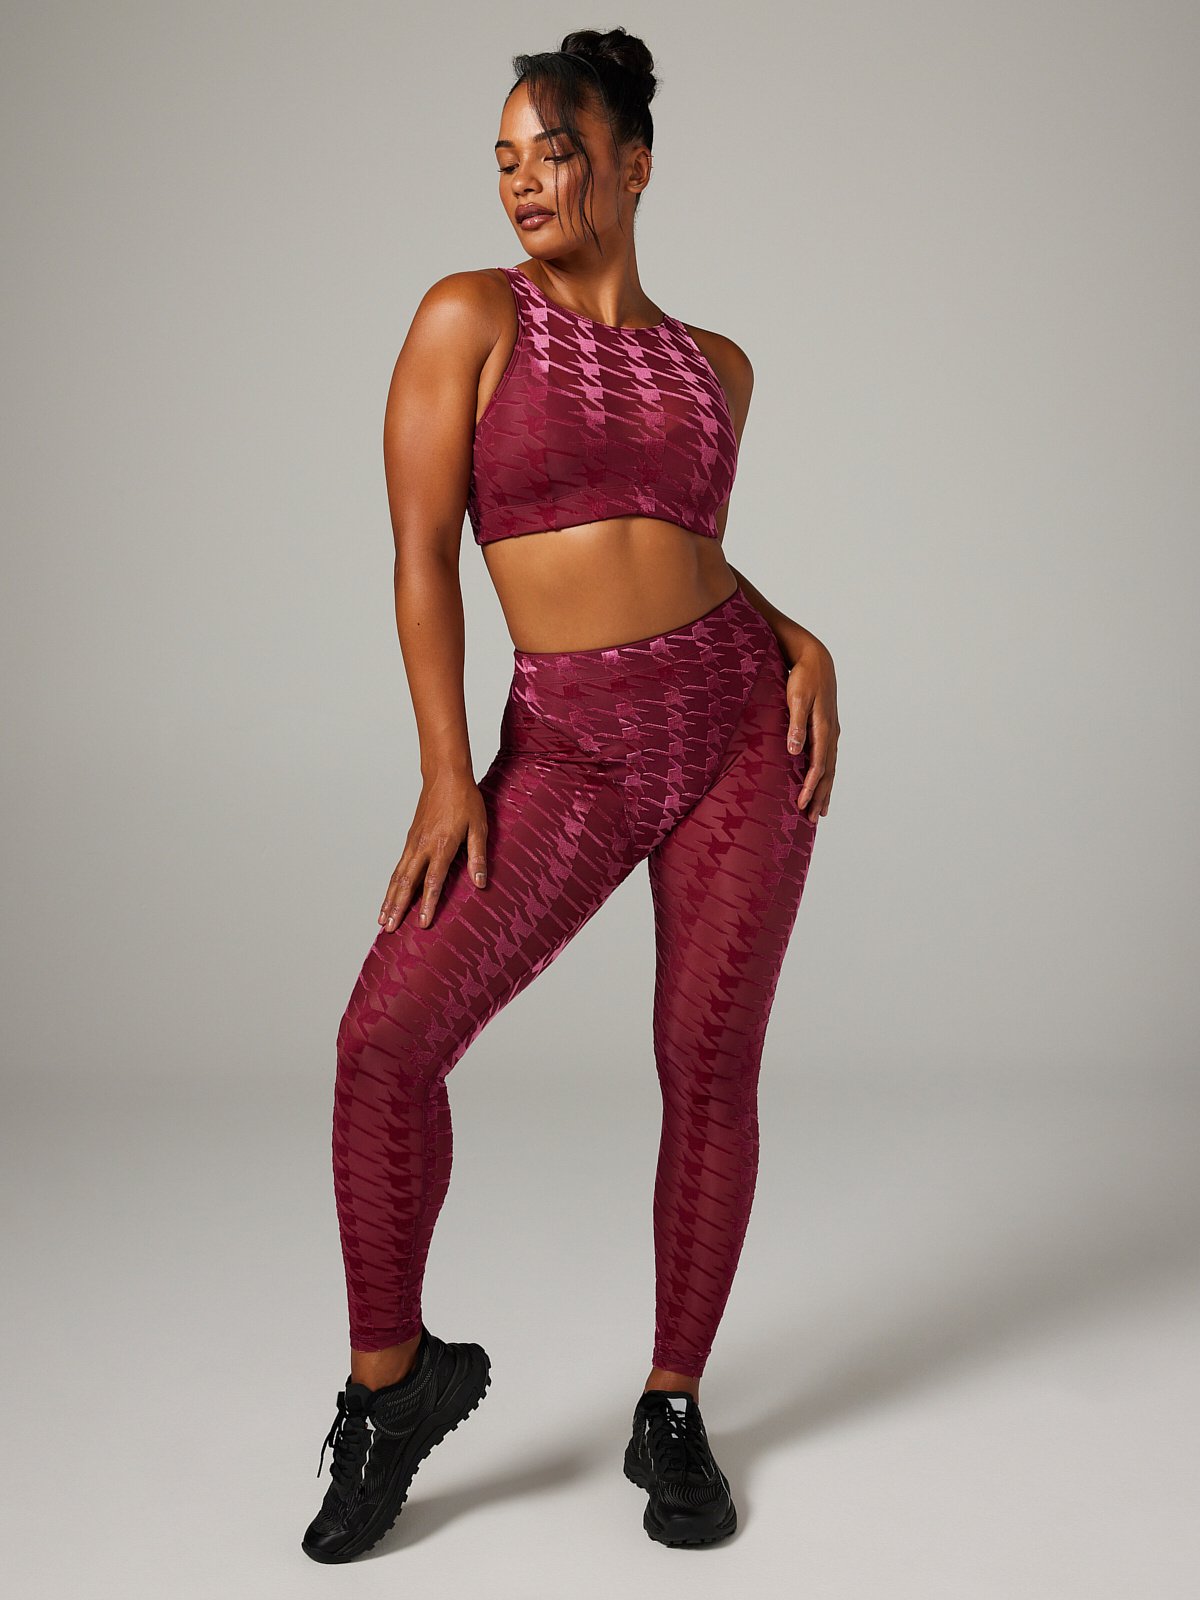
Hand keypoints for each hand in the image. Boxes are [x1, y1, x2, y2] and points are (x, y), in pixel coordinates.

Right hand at [378, 767, 488, 931]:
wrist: (445, 775)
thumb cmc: (466, 800)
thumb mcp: (479, 827)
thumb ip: (478, 856)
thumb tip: (481, 884)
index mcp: (442, 845)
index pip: (432, 880)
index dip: (427, 904)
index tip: (422, 923)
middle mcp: (422, 846)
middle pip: (406, 882)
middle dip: (398, 908)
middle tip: (390, 929)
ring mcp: (413, 842)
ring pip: (398, 876)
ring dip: (389, 899)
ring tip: (383, 920)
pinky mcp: (410, 839)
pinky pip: (398, 866)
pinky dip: (392, 884)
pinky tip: (390, 896)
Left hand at [784, 635, 839, 820]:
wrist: (816, 658)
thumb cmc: (803, 677)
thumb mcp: (797, 699)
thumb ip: (796, 725)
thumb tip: (794, 751)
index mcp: (824, 729)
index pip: (818, 765)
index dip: (810, 786)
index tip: (801, 804)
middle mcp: (831, 733)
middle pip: (827, 772)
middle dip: (820, 796)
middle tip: (813, 819)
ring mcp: (831, 731)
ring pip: (830, 767)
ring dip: (825, 790)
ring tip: (821, 810)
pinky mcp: (827, 728)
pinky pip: (828, 758)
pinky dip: (826, 775)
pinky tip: (822, 783)